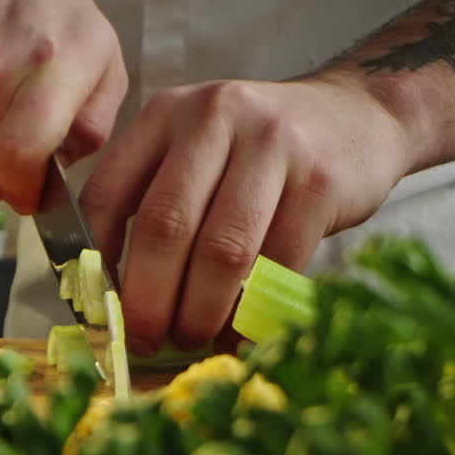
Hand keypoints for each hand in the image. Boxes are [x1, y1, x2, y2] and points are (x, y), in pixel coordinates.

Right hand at [0, 0, 127, 213]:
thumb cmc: (63, 25)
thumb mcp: (108, 68)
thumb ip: (94, 128)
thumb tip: (59, 175)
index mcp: (50, 65)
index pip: (19, 154)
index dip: (25, 192)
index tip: (34, 198)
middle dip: (5, 187)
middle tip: (25, 173)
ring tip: (8, 128)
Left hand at [79, 75, 412, 353]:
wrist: (358, 116)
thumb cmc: (259, 151)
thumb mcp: (195, 148)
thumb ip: (152, 197)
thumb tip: (109, 290)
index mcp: (165, 115)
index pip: (107, 193)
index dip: (96, 261)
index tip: (100, 306)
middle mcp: (213, 118)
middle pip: (164, 226)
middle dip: (148, 298)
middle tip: (145, 339)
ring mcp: (271, 145)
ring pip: (221, 249)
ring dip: (200, 310)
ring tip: (191, 338)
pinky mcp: (319, 180)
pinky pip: (278, 262)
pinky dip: (252, 310)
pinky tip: (238, 333)